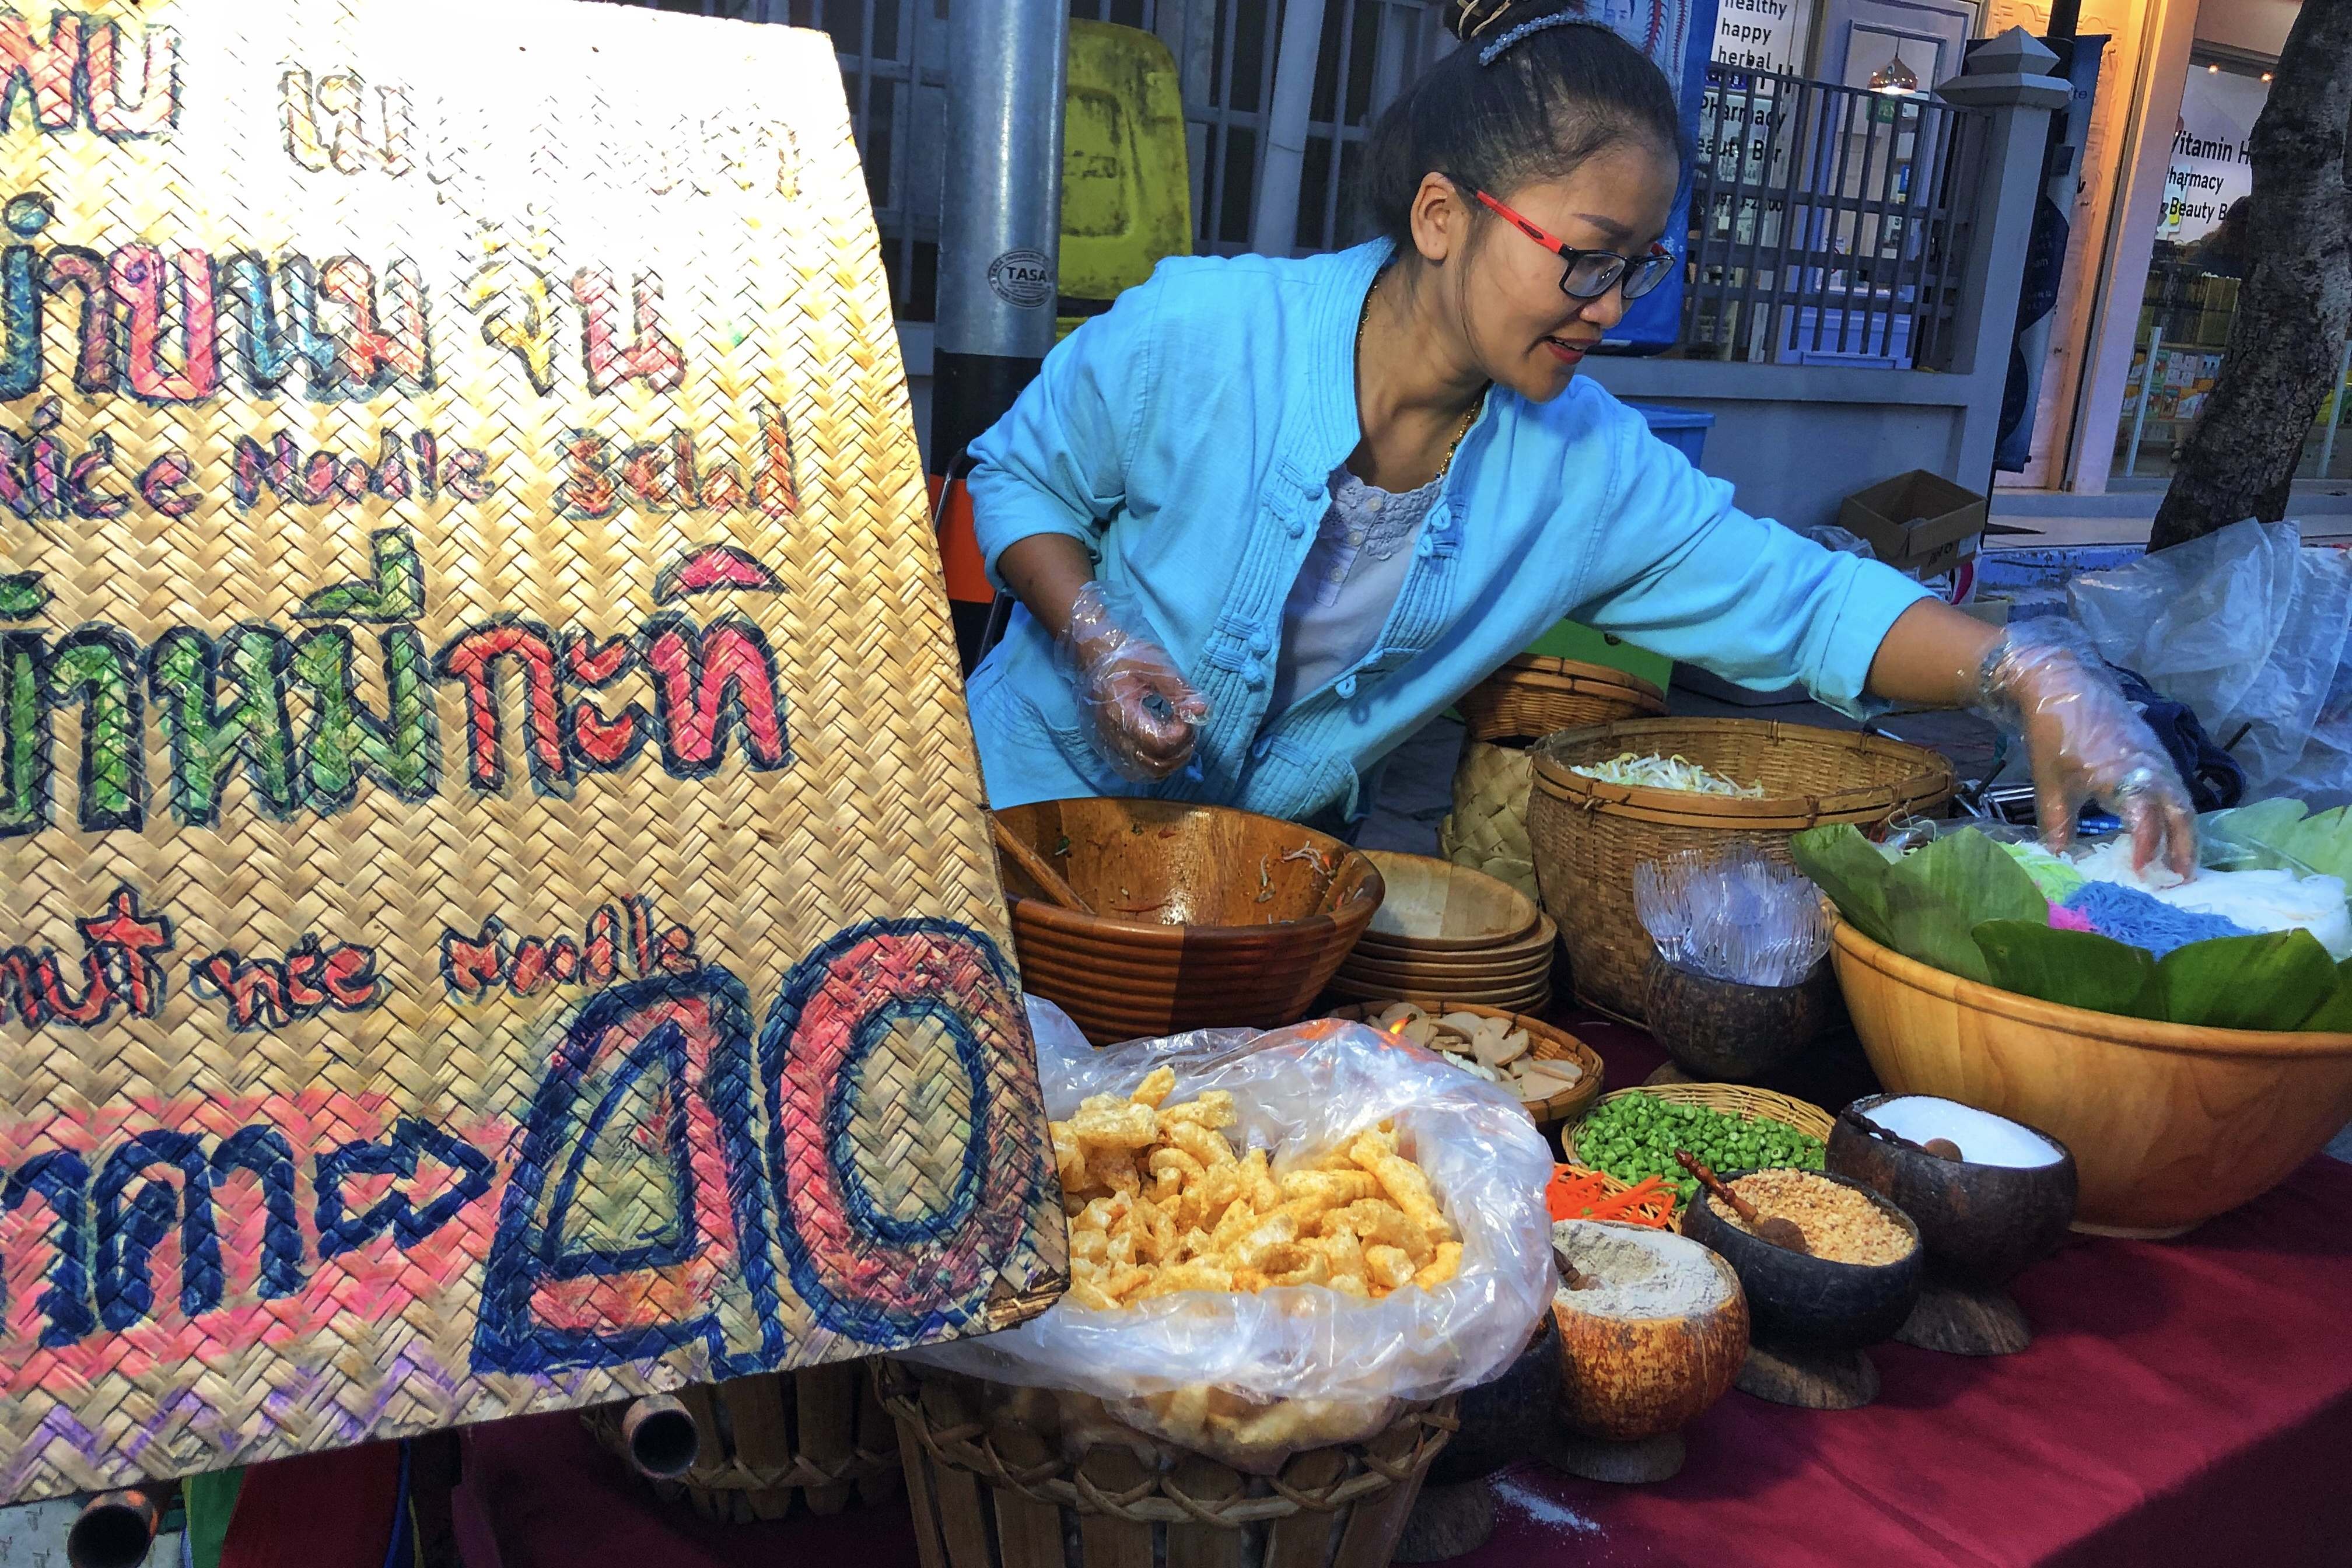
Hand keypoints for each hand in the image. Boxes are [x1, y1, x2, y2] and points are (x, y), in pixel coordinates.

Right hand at [1058, 581, 1209, 781]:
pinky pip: (1136, 770)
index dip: (1181, 734)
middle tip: (1188, 726)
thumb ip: (1179, 690)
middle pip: (1154, 763)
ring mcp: (1108, 746)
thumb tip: (1201, 710)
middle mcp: (1111, 736)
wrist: (1092, 655)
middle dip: (1181, 749)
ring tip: (1180, 736)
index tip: (1188, 715)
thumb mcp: (1155, 664)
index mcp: (1120, 712)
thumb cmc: (1124, 656)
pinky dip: (1156, 765)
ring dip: (1171, 761)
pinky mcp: (1108, 749)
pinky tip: (1164, 747)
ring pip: (1147, 772)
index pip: (1157, 742)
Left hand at [1973, 628, 2197, 876]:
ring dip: (2185, 831)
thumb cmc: (2053, 733)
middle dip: (2185, 846)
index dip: (2148, 846)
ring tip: (2181, 863)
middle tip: (2183, 878)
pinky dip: (2176, 810)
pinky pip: (2175, 785)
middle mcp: (2149, 766)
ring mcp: (2157, 756)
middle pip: (2180, 811)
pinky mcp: (2155, 750)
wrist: (2061, 683)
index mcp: (2123, 774)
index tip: (2143, 871)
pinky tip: (2170, 828)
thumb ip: (2056, 822)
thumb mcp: (2049, 783)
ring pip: (2182, 799)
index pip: (2147, 817)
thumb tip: (2058, 858)